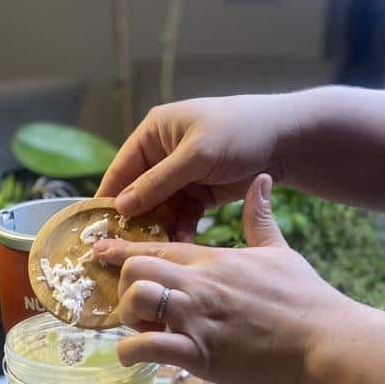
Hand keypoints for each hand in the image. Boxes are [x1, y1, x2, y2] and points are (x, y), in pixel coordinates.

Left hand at [94, 175, 353, 383]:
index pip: (155, 245)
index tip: (100, 252)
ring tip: (142, 331)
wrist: (325, 340)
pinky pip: (146, 348)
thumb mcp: (279, 250)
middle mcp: (198, 283)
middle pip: (134, 267)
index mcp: (213, 259)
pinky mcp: (198, 352)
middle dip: (122, 285)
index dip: (121, 249)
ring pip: (134, 299)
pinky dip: (130, 354)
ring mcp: (196, 317)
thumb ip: (259, 218)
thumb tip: (261, 181)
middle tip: (134, 306)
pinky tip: (134, 358)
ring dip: (126, 318)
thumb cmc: (305, 298)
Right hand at [96, 95, 295, 240]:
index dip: (109, 198)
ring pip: (160, 208)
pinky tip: (181, 244)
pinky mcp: (199, 192)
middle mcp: (162, 154)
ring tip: (156, 250)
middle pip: (138, 193)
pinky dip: (181, 228)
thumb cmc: (239, 132)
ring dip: (159, 228)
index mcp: (154, 133)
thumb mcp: (195, 156)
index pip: (121, 169)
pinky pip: (182, 214)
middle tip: (126, 249)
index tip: (97, 229)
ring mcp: (181, 175)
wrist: (287, 140)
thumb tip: (122, 206)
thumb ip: (158, 182)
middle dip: (136, 220)